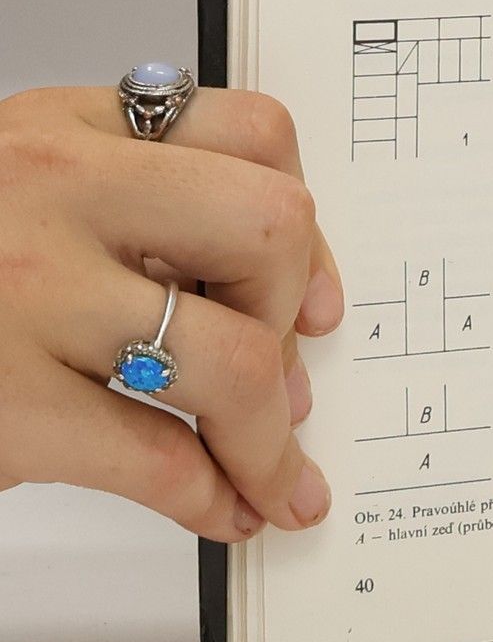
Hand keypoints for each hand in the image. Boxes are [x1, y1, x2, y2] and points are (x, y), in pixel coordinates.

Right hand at [0, 85, 340, 538]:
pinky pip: (157, 456)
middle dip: (293, 313)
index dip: (304, 225)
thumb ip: (122, 205)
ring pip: (229, 358)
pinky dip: (213, 496)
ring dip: (272, 434)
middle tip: (283, 370)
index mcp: (64, 131)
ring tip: (272, 469)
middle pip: (269, 227)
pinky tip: (221, 510)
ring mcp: (22, 297)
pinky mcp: (0, 406)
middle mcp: (50, 194)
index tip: (313, 294)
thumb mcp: (11, 190)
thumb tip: (271, 291)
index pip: (252, 133)